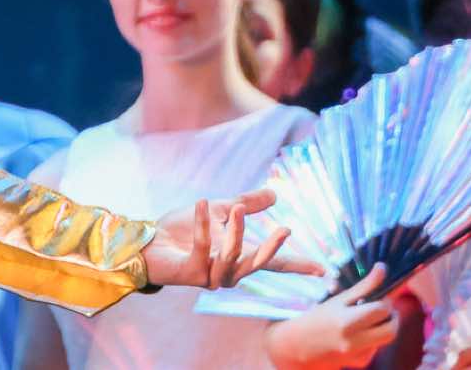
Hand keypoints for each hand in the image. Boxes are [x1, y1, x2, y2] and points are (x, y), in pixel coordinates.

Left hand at [144, 188, 324, 287]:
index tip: (322, 269)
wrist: (148, 240)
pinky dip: (204, 224)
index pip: (274, 264)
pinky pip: (203, 247)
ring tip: (238, 208)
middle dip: (272, 248)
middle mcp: (229, 272)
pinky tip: (203, 203)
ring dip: (236, 231)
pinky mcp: (191, 273)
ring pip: (232, 255)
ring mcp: (211, 276)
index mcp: (239, 258)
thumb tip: (275, 194)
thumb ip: (247, 204)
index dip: (297, 266)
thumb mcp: (221, 211)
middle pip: (259, 264)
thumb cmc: (182, 229)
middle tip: (285, 229)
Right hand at [266, 265, 399, 369]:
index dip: (386, 300)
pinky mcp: (359, 362)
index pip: (382, 309)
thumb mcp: (337, 299)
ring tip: (369, 318)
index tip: (380, 295)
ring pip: (386, 339)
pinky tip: (359, 333)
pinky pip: (376, 349)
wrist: (297, 346)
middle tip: (381, 307)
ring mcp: (357, 355)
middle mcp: (354, 341)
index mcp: (347, 321)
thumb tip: (382, 268)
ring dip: (383, 327)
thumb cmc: (315, 318)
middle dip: (391, 316)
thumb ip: (363, 286)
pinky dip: (373, 339)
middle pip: (391, 329)